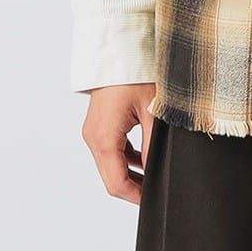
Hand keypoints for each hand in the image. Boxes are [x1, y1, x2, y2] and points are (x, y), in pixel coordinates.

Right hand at [80, 83, 156, 204]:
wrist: (119, 49)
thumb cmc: (134, 74)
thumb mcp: (151, 112)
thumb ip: (152, 147)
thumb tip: (157, 174)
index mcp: (104, 138)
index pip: (116, 184)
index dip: (136, 197)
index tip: (154, 202)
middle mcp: (94, 137)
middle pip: (112, 177)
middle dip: (134, 187)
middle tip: (157, 191)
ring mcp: (94, 131)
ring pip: (111, 165)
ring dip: (131, 173)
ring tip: (155, 177)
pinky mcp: (99, 125)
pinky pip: (112, 150)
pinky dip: (127, 158)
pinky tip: (145, 158)